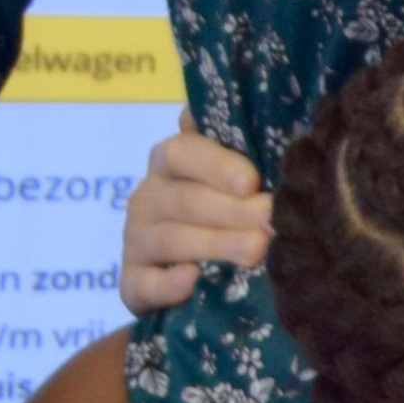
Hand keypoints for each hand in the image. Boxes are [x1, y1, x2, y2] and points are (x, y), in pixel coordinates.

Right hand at [123, 112, 271, 310]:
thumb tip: (255, 118)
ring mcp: (137, 242)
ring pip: (171, 239)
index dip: (216, 165)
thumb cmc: (225, 213)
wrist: (190, 274)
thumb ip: (240, 150)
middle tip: (270, 220)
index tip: (252, 181)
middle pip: (185, 199)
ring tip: (255, 250)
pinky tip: (191, 280)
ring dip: (215, 243)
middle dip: (232, 210)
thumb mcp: (234, 179)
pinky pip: (142, 284)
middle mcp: (148, 199)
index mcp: (170, 164)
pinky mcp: (133, 284)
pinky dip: (166, 284)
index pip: (183, 152)